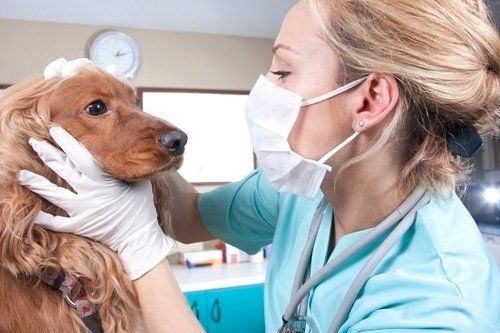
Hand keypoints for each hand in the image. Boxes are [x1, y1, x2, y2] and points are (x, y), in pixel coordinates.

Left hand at [18, 127, 172, 279]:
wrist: (140, 237)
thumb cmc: (142, 207)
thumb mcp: (139, 182)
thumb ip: (127, 168)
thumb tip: (126, 150)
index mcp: (104, 180)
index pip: (81, 156)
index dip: (67, 142)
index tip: (56, 130)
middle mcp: (90, 192)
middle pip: (63, 170)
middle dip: (47, 154)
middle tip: (34, 142)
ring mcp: (83, 210)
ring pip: (54, 195)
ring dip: (37, 184)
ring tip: (21, 174)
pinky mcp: (80, 225)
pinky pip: (57, 223)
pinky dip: (44, 219)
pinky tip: (32, 213)